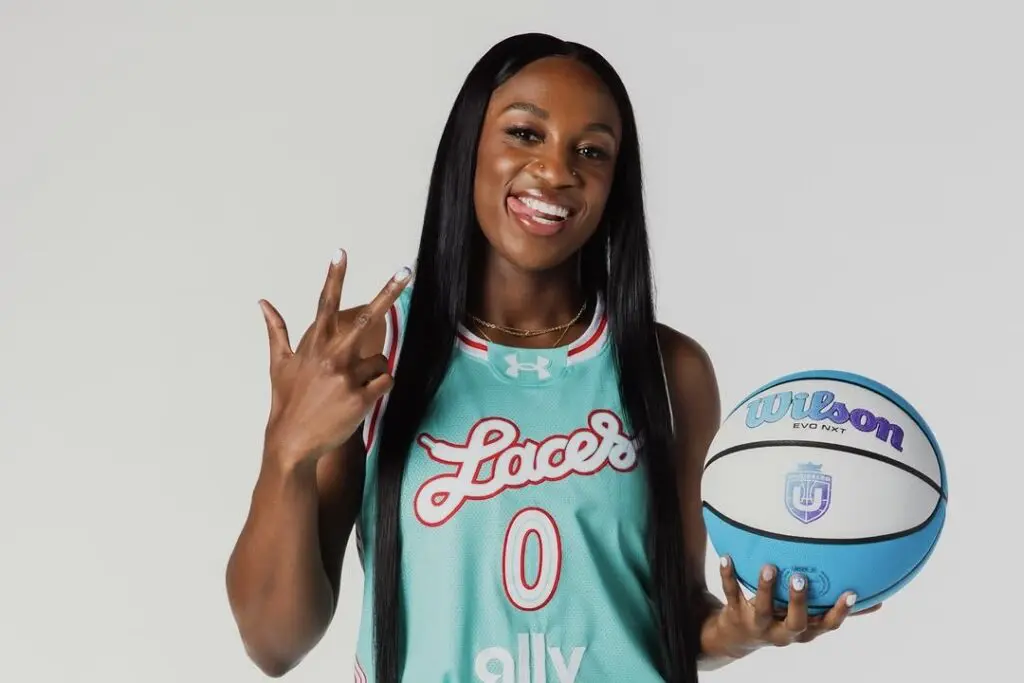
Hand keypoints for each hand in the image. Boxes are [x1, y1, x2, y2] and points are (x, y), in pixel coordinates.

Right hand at [258, 249, 411, 468]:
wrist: (292, 443)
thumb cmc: (286, 401)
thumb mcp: (279, 364)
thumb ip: (276, 330)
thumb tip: (262, 301)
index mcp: (313, 345)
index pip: (325, 303)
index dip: (334, 276)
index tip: (341, 252)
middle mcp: (331, 356)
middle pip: (367, 317)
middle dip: (388, 292)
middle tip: (406, 270)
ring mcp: (347, 377)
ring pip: (381, 360)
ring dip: (373, 371)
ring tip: (352, 389)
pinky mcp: (361, 399)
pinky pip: (385, 381)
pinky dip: (379, 388)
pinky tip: (361, 399)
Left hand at [708, 556, 881, 652]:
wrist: (737, 638)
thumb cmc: (782, 620)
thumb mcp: (808, 619)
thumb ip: (835, 609)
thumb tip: (879, 602)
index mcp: (804, 630)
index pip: (827, 626)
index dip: (839, 612)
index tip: (851, 593)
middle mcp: (783, 631)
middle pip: (795, 622)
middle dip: (799, 602)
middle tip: (800, 578)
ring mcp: (759, 624)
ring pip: (763, 609)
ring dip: (765, 588)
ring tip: (768, 566)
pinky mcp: (736, 614)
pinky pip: (731, 594)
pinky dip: (729, 576)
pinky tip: (727, 557)